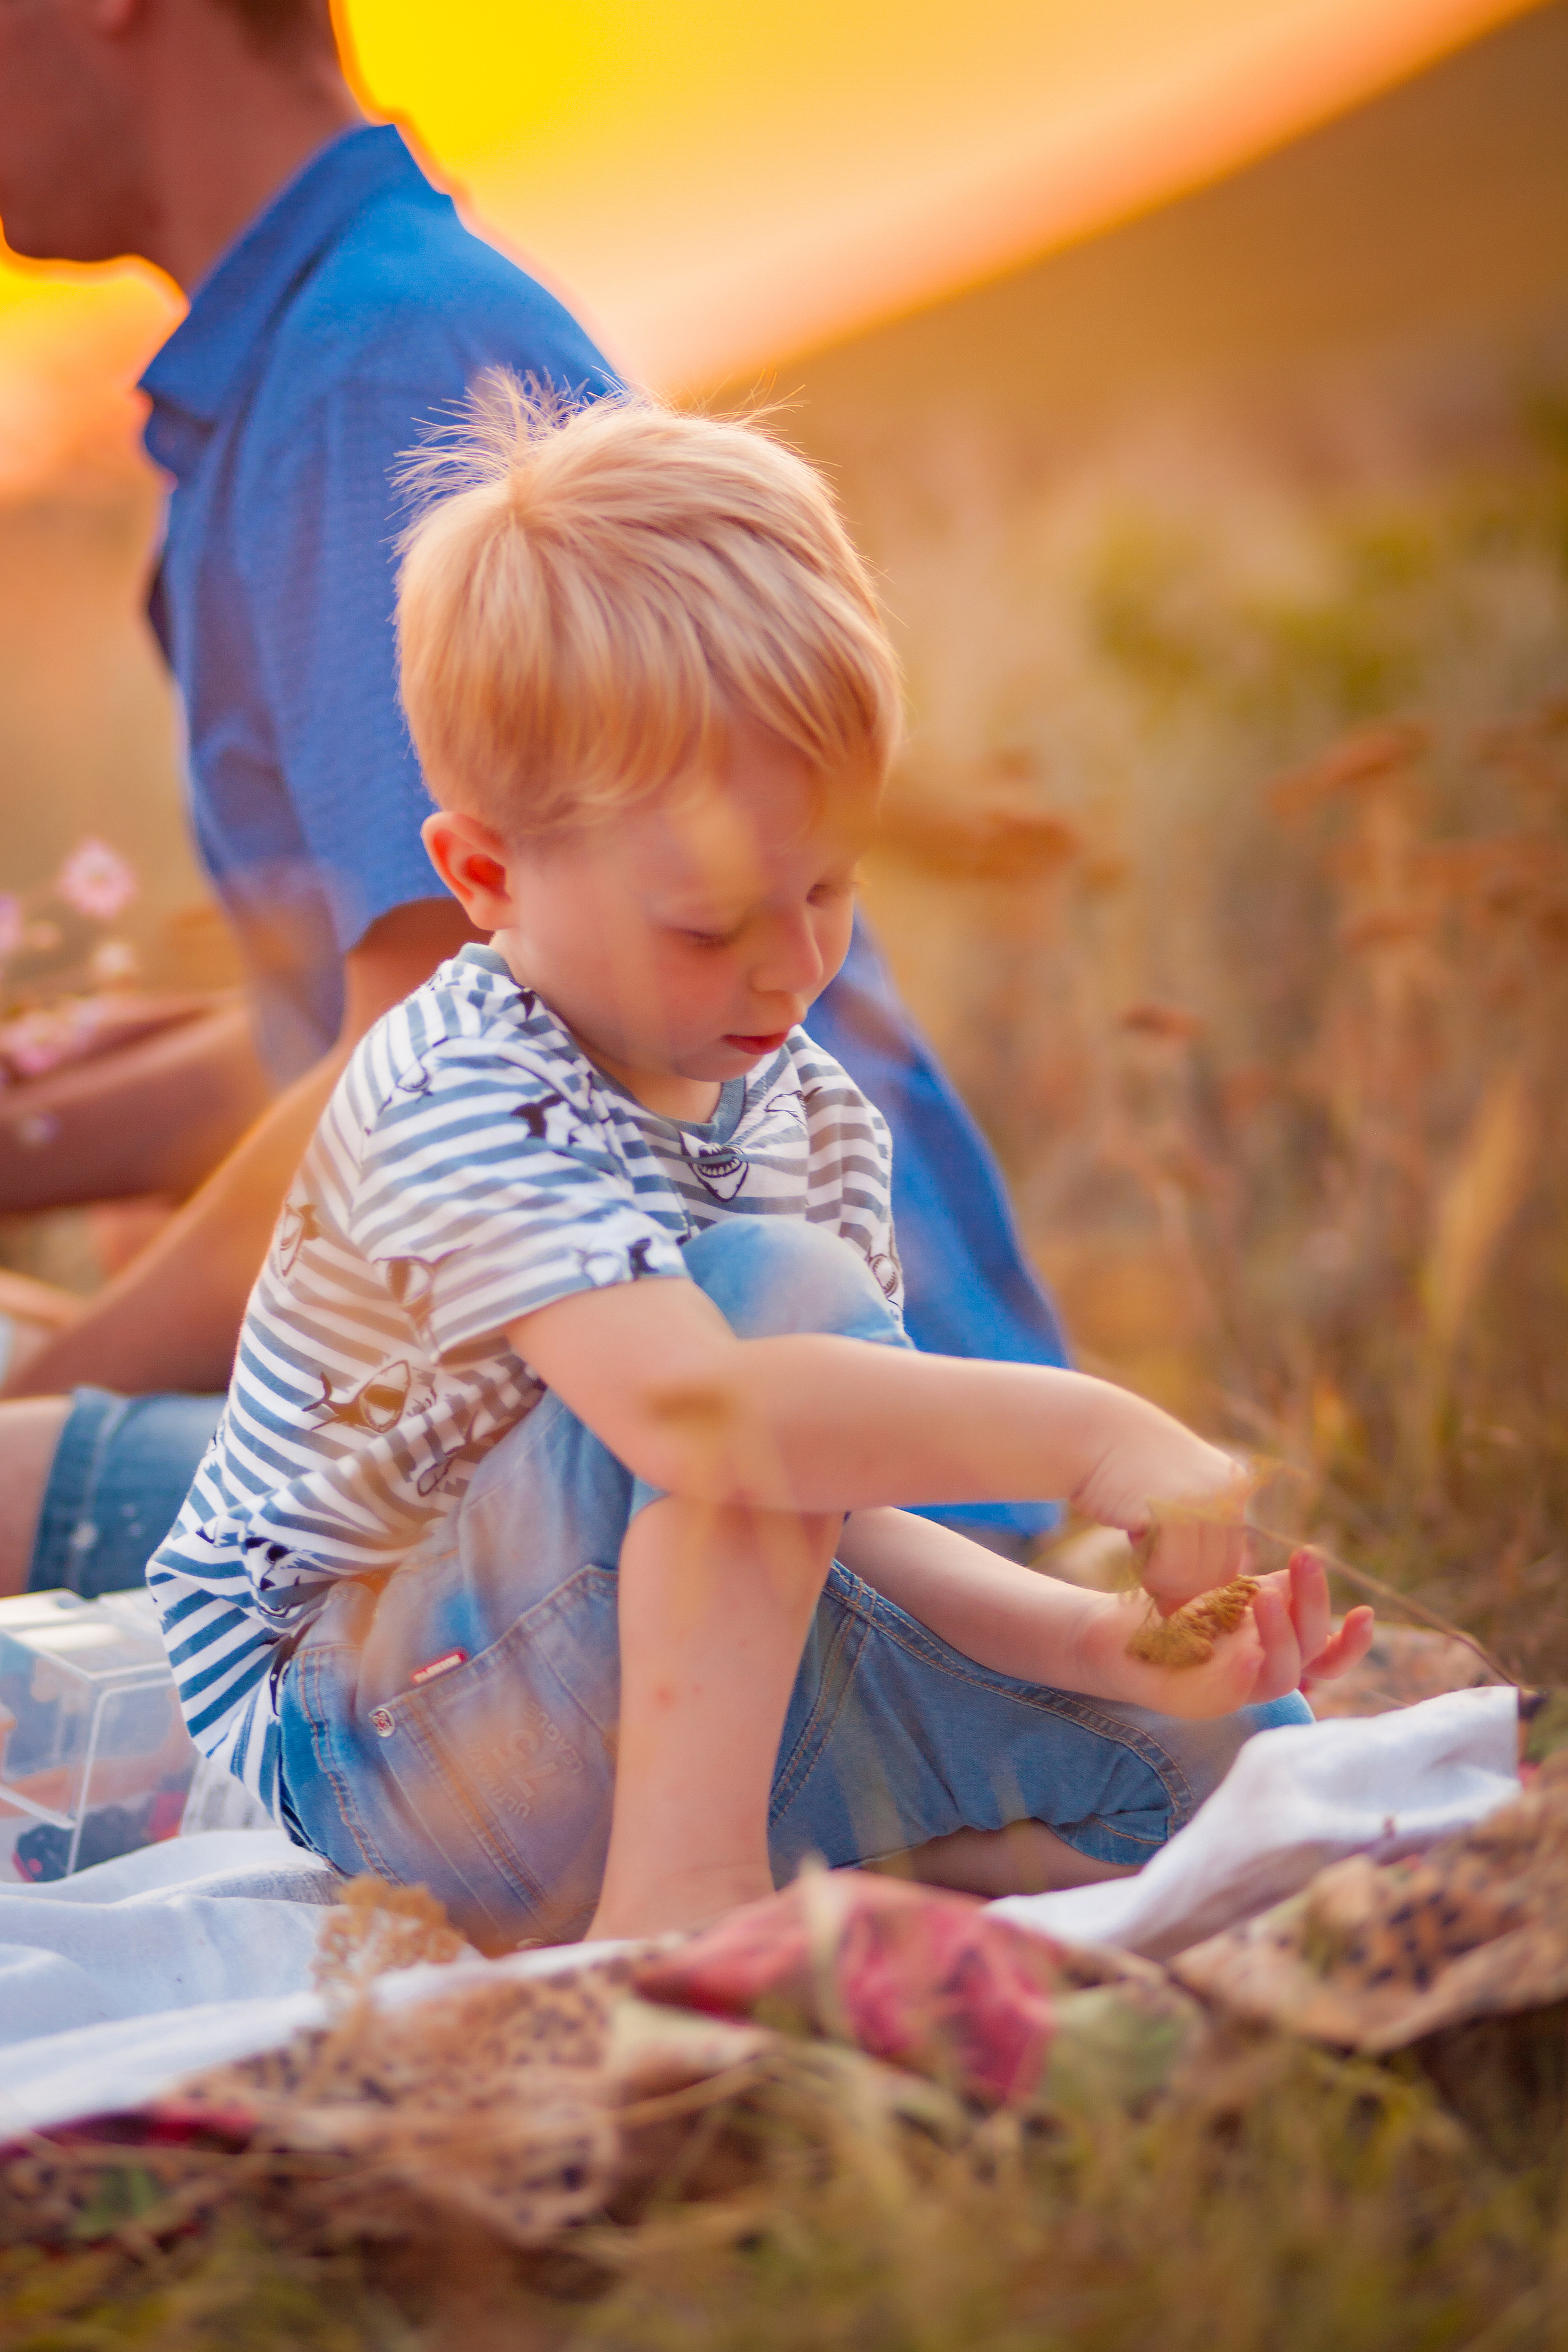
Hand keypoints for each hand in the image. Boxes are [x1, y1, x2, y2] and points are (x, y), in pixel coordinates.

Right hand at [1071, 1410, 1254, 1612]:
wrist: (1092, 1432)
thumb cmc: (1124, 1469)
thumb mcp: (1174, 1494)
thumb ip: (1193, 1533)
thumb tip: (1185, 1604)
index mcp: (1234, 1488)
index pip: (1229, 1558)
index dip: (1197, 1580)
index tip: (1165, 1582)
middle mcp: (1228, 1493)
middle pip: (1219, 1571)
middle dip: (1182, 1586)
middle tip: (1148, 1578)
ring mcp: (1204, 1500)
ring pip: (1196, 1576)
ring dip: (1164, 1581)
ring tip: (1139, 1557)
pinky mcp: (1175, 1510)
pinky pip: (1174, 1567)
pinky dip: (1151, 1571)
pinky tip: (1133, 1544)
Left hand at [1078, 1549, 1374, 1720]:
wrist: (1118, 1635)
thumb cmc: (1184, 1616)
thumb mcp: (1239, 1595)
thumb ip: (1278, 1589)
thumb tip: (1311, 1566)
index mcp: (1277, 1656)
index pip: (1329, 1660)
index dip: (1353, 1643)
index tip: (1366, 1612)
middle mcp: (1262, 1679)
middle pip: (1308, 1656)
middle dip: (1314, 1606)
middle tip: (1306, 1557)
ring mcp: (1232, 1694)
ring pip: (1279, 1679)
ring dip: (1280, 1637)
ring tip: (1266, 1596)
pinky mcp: (1195, 1701)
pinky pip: (1228, 1697)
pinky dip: (1243, 1676)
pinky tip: (1247, 1651)